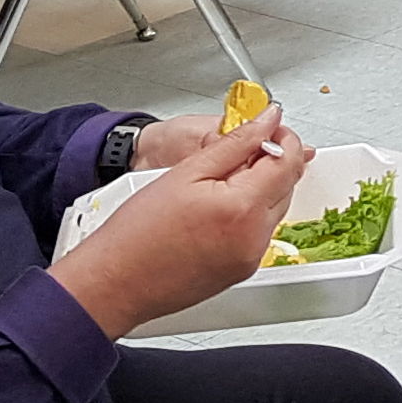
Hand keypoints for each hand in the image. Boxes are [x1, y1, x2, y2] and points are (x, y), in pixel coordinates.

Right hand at [46, 113, 311, 337]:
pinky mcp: (241, 271)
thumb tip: (267, 121)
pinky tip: (216, 210)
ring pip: (274, 209)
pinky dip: (248, 214)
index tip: (270, 127)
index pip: (287, 162)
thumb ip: (235, 142)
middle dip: (271, 162)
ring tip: (218, 182)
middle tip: (241, 149)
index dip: (282, 138)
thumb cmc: (137, 233)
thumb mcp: (187, 171)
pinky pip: (259, 233)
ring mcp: (249, 258)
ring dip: (261, 188)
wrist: (114, 282)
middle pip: (286, 186)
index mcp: (242, 208)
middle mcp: (254, 237)